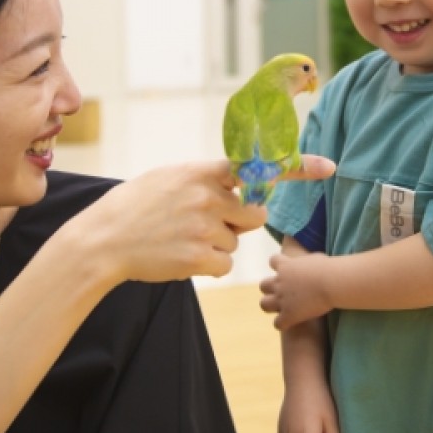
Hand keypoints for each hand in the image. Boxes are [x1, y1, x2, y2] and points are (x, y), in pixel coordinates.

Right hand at [68, 155, 334, 284]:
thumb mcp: (168, 177)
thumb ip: (204, 179)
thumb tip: (233, 185)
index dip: (298, 167)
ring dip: (216, 245)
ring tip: (180, 239)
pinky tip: (181, 257)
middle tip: (206, 222)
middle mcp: (207, 197)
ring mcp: (203, 228)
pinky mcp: (198, 258)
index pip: (257, 166)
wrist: (102, 240)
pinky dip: (208, 266)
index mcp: (202, 172)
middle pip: (254, 213)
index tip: (329, 167)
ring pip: (236, 242)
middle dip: (240, 221)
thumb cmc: (133, 207)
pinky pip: (225, 265)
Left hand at [259, 252, 334, 329]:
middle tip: (283, 293)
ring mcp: (281, 299)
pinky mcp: (288, 314)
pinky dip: (283, 324)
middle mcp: (279, 282)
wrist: (331, 282)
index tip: (287, 270)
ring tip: (283, 310)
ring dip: (271, 307)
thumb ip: (308, 262)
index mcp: (286, 265)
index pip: (273, 261)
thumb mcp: (316, 258)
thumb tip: (312, 265)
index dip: (278, 266)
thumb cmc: (329, 268)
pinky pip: (278, 323)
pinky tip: (291, 323)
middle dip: (270, 289)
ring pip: (264, 304)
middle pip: (263, 285)